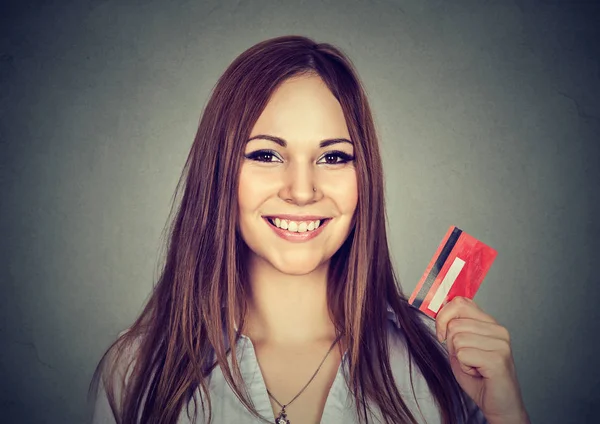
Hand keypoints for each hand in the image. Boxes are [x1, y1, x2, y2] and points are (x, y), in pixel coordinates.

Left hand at [435, 296, 529, 423]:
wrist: (500, 406)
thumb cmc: (479, 378)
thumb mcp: (460, 348)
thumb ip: (453, 329)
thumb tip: (438, 311)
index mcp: (489, 323)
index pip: (460, 302)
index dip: (443, 316)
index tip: (441, 334)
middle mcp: (498, 329)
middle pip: (454, 323)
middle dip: (451, 344)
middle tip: (467, 359)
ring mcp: (500, 343)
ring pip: (457, 339)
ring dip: (460, 358)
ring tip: (475, 366)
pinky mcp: (498, 358)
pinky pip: (463, 354)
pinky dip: (465, 367)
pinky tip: (479, 373)